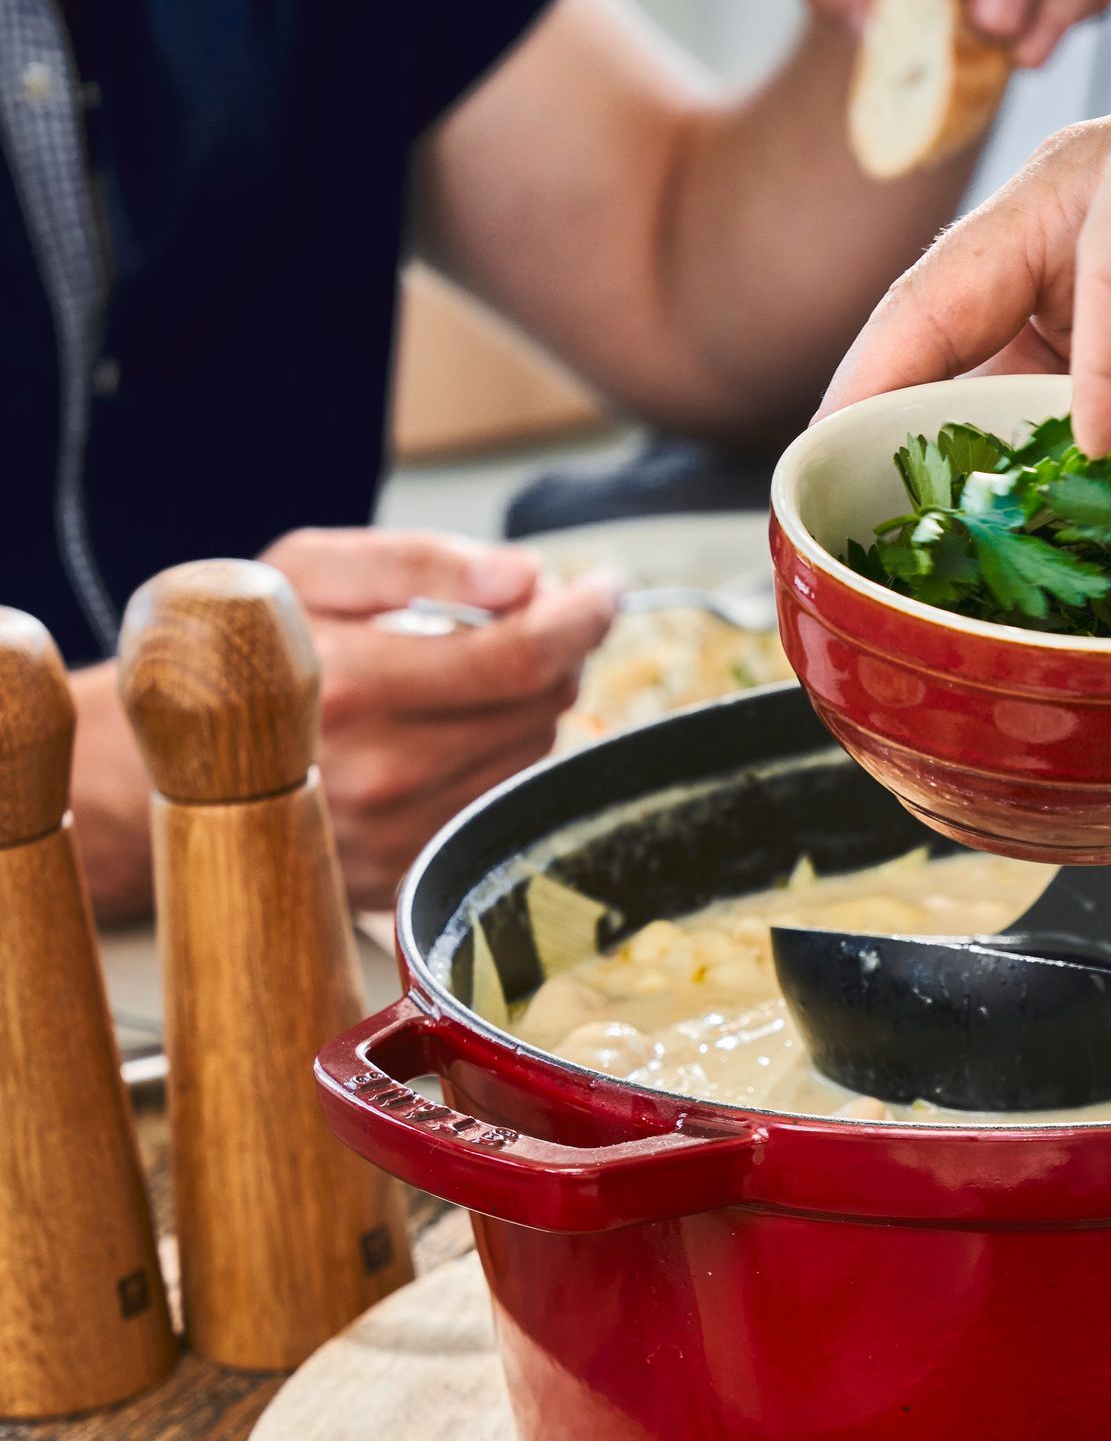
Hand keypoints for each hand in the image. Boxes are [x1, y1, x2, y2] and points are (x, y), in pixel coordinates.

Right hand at [262, 530, 618, 907]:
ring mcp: (395, 837)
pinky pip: (497, 808)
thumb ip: (421, 562)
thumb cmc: (243, 649)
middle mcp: (380, 773)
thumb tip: (525, 576)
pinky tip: (459, 729)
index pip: (520, 656)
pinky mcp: (404, 878)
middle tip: (533, 616)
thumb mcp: (309, 571)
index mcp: (354, 687)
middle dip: (556, 652)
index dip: (580, 617)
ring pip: (529, 761)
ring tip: (482, 671)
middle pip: (538, 709)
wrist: (177, 760)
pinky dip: (502, 759)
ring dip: (532, 706)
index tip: (603, 589)